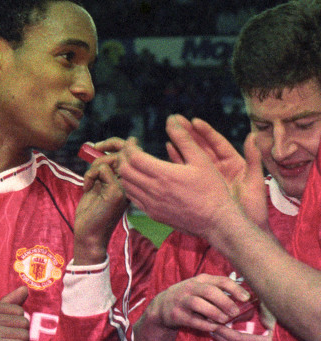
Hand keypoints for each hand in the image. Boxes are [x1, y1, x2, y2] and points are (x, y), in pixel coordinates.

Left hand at [74, 142, 128, 263]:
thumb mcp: (97, 185)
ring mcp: (127, 188)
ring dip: (94, 167)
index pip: (132, 154)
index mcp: (130, 182)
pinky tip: (88, 188)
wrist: (88, 233)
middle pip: (124, 152)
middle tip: (91, 150)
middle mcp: (133, 184)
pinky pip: (102, 169)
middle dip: (106, 146)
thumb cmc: (91, 211)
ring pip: (111, 159)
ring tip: (89, 183)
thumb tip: (99, 148)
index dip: (116, 143)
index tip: (96, 146)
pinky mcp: (117, 192)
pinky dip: (90, 175)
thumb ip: (102, 169)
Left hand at [117, 116, 241, 236]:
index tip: (134, 141)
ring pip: (125, 185)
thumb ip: (184, 139)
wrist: (216, 221)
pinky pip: (132, 198)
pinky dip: (131, 186)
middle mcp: (153, 190)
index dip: (130, 147)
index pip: (133, 157)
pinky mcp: (152, 214)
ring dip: (125, 172)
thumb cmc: (212, 189)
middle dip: (123, 157)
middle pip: (124, 170)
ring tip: (133, 164)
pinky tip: (140, 180)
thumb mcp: (201, 160)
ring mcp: (151, 204)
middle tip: (131, 151)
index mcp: (164, 174)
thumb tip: (171, 120)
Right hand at [145, 274, 251, 334]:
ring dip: (215, 313)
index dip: (236, 289)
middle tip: (235, 313)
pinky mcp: (176, 314)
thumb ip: (221, 292)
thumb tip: (246, 301)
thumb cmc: (190, 297)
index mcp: (201, 280)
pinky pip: (192, 320)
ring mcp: (181, 300)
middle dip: (225, 303)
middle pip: (210, 292)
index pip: (221, 281)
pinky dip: (205, 324)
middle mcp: (190, 288)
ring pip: (199, 304)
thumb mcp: (203, 288)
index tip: (246, 298)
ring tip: (224, 320)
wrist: (162, 306)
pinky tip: (214, 327)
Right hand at [175, 118, 267, 227]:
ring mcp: (206, 178)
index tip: (194, 121)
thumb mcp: (254, 182)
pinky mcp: (196, 188)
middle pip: (201, 147)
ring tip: (168, 133)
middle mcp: (218, 168)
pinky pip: (184, 171)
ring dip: (180, 145)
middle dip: (189, 133)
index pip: (217, 143)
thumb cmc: (252, 209)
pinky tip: (167, 151)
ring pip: (191, 158)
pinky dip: (176, 161)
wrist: (241, 230)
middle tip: (175, 120)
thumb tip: (255, 136)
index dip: (205, 132)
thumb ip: (254, 158)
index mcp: (233, 163)